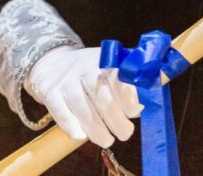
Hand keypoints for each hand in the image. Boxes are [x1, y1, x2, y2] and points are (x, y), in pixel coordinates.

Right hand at [24, 46, 141, 146]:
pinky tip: (82, 136)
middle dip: (116, 120)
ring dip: (97, 130)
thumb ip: (132, 78)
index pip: (119, 78)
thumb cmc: (91, 70)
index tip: (136, 112)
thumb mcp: (111, 64)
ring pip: (83, 108)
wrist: (52, 62)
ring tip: (107, 140)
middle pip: (103, 97)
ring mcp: (66, 80)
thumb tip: (153, 91)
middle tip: (125, 133)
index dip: (129, 98)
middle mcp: (85, 68)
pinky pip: (61, 112)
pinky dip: (72, 126)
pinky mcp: (50, 92)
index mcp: (105, 61)